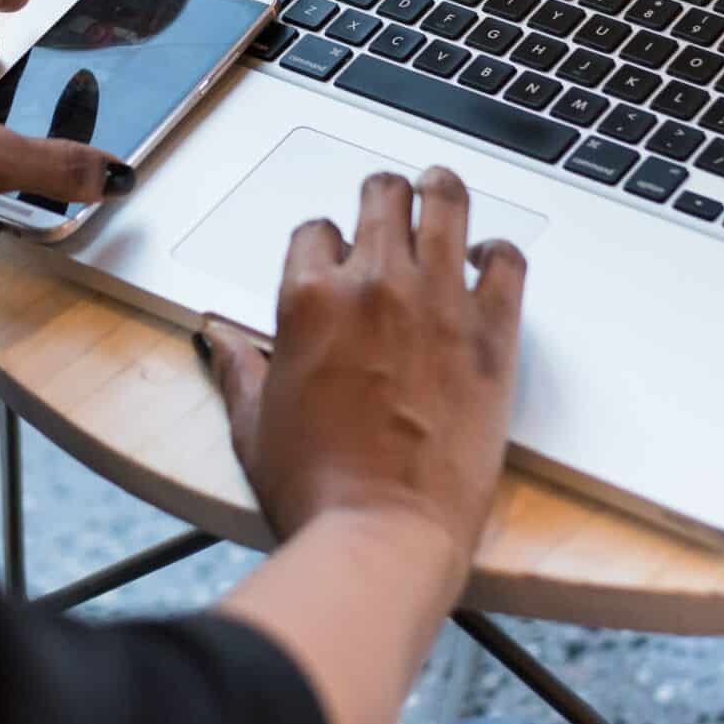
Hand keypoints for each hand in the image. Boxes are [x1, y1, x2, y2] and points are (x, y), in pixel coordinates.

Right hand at [204, 168, 526, 574]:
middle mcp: (374, 284)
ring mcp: (438, 302)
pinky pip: (507, 261)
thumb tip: (215, 337)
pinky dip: (499, 252)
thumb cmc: (317, 488)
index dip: (325, 244)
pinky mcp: (492, 333)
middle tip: (390, 206)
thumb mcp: (253, 423)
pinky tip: (489, 260)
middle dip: (382, 197)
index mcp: (308, 298)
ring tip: (440, 190)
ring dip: (440, 191)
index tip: (336, 261)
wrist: (383, 533)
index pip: (316, 230)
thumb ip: (237, 367)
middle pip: (382, 196)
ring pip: (445, 203)